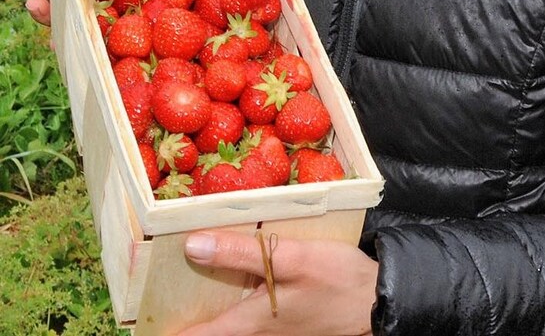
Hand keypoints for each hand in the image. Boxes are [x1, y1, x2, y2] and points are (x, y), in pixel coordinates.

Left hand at [177, 231, 376, 335]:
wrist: (376, 303)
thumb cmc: (335, 281)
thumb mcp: (289, 258)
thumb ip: (240, 253)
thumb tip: (191, 246)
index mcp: (248, 324)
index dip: (166, 332)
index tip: (141, 326)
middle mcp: (253, 333)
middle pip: (209, 329)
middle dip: (184, 316)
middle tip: (159, 292)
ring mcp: (269, 330)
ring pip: (226, 321)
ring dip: (207, 307)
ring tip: (189, 277)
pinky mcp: (282, 320)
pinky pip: (245, 314)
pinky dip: (231, 297)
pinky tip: (233, 273)